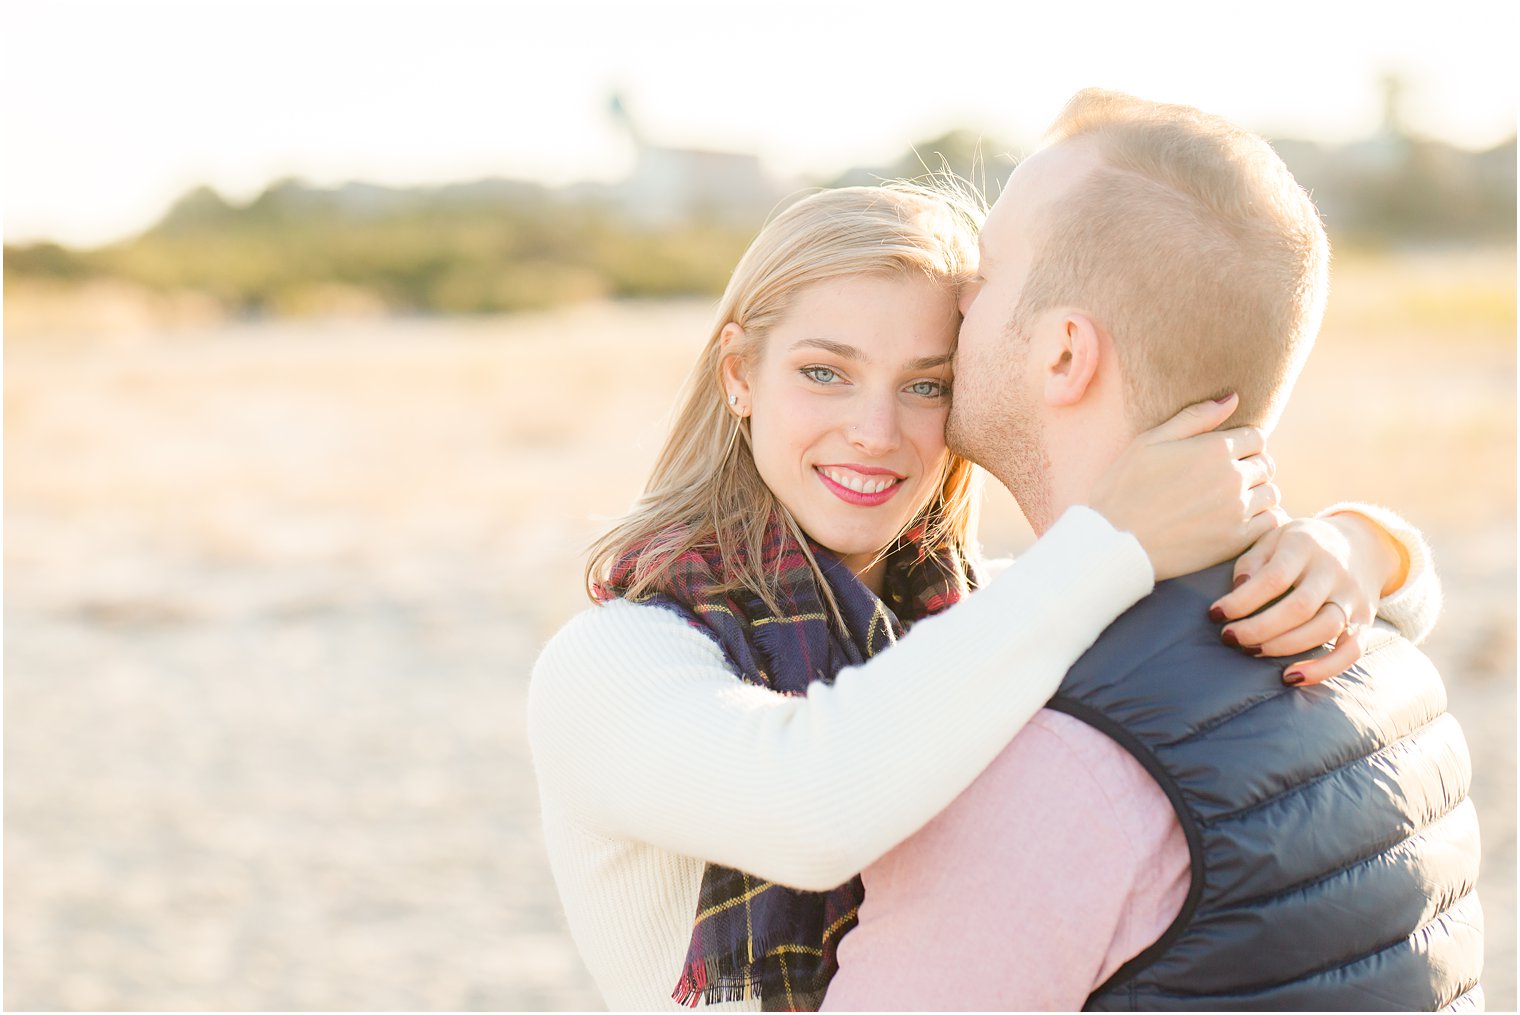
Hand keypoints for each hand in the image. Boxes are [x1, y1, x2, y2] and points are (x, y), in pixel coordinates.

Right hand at [1089, 394, 1280, 581]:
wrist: (1114, 540)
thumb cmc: (1125, 487)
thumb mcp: (1150, 441)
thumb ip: (1195, 417)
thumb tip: (1234, 398)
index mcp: (1214, 449)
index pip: (1256, 436)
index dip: (1242, 443)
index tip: (1224, 454)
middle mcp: (1233, 477)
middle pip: (1266, 464)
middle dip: (1250, 466)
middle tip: (1224, 479)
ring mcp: (1237, 510)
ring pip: (1271, 493)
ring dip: (1256, 493)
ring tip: (1230, 500)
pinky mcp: (1236, 540)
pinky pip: (1271, 523)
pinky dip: (1261, 519)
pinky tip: (1238, 520)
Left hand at [1208, 514, 1397, 685]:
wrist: (1362, 542)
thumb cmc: (1301, 544)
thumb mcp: (1273, 538)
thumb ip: (1252, 562)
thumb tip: (1236, 591)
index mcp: (1305, 545)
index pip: (1274, 577)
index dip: (1242, 600)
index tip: (1215, 614)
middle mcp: (1333, 571)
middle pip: (1299, 607)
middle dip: (1259, 628)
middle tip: (1230, 638)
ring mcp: (1352, 597)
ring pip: (1324, 629)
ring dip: (1285, 647)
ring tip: (1251, 652)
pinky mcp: (1366, 620)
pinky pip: (1351, 650)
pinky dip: (1324, 668)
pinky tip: (1292, 678)